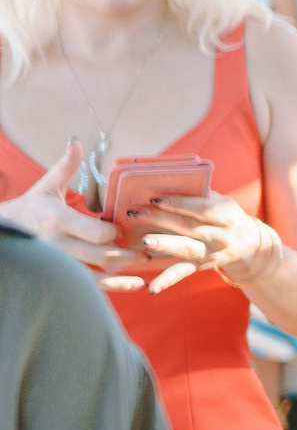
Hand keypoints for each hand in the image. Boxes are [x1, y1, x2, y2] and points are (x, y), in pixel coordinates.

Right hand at [0, 142, 142, 288]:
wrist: (4, 234)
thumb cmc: (31, 208)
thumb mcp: (45, 187)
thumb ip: (64, 167)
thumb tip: (77, 142)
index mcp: (58, 219)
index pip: (94, 232)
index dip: (114, 232)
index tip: (124, 228)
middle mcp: (59, 245)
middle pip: (100, 255)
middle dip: (128, 254)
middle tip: (149, 248)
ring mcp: (60, 263)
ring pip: (97, 275)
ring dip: (125, 273)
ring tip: (146, 266)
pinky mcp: (63, 275)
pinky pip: (91, 285)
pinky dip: (115, 287)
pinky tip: (135, 284)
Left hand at [122, 191, 282, 293]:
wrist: (248, 244)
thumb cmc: (227, 217)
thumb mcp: (222, 202)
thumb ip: (200, 195)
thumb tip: (164, 185)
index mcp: (226, 215)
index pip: (200, 208)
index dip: (178, 203)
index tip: (155, 198)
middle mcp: (220, 236)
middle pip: (188, 226)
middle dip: (160, 218)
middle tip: (136, 212)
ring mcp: (211, 253)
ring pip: (185, 248)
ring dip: (165, 244)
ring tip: (145, 241)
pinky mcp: (201, 266)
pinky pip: (182, 273)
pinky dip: (167, 281)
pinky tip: (151, 288)